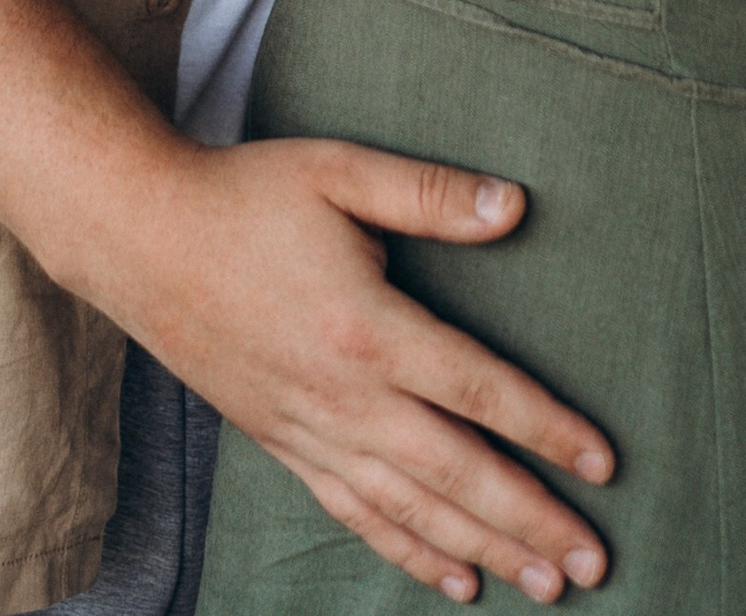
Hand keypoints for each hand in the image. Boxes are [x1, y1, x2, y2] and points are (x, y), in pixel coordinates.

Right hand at [103, 136, 612, 602]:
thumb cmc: (245, 194)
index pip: (479, 391)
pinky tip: (454, 581)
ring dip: (483, 550)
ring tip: (544, 586)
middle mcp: (345, 396)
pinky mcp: (284, 446)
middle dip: (531, 520)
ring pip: (412, 509)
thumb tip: (515, 206)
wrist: (140, 238)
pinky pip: (356, 516)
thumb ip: (429, 193)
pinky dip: (409, 553)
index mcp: (368, 327)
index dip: (548, 428)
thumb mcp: (339, 171)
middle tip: (594, 562)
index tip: (605, 464)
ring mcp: (311, 431)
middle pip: (457, 473)